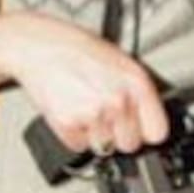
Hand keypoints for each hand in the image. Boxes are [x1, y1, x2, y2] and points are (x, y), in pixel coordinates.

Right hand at [2, 12, 169, 154]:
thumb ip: (135, 91)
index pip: (157, 132)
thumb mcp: (118, 61)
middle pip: (130, 144)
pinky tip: (69, 110)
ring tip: (83, 107)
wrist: (36, 45)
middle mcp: (118, 100)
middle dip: (117, 134)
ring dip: (93, 134)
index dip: (145, 130)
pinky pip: (77, 145)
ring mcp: (93, 113)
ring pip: (103, 147)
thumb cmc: (73, 48)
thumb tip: (146, 118)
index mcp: (136, 82)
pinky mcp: (67, 123)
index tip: (138, 128)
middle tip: (103, 114)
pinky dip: (72, 134)